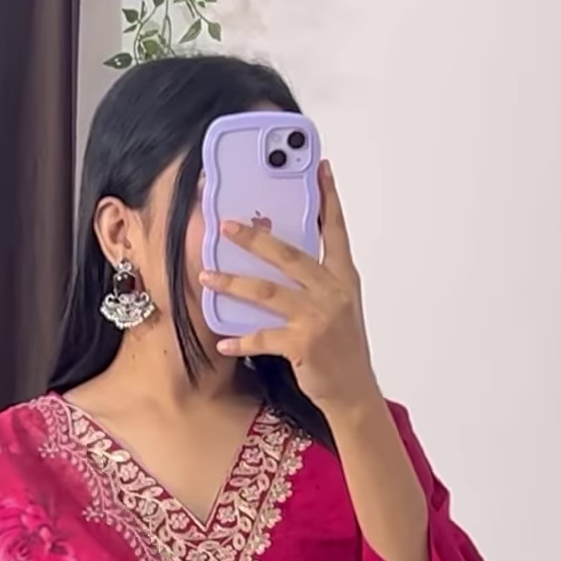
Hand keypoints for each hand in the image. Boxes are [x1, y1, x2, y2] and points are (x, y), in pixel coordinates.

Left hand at [199, 162, 378, 418]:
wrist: (353, 392)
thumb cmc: (342, 349)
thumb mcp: (339, 306)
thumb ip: (318, 280)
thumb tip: (283, 256)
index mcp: (343, 278)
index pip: (336, 230)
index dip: (328, 199)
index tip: (320, 169)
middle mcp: (332, 292)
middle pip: (289, 255)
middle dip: (256, 237)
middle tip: (227, 224)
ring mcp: (318, 318)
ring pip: (268, 292)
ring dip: (234, 282)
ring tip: (208, 274)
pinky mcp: (303, 345)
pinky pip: (263, 338)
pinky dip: (241, 340)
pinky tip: (223, 341)